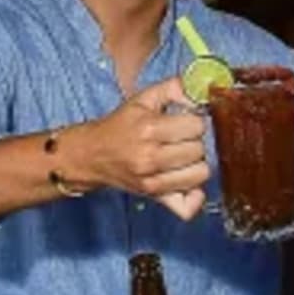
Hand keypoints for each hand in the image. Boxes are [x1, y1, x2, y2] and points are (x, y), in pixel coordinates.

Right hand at [70, 78, 209, 220]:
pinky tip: (188, 182)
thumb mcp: (144, 99)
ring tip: (184, 157)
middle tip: (183, 139)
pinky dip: (194, 197)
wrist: (92, 154)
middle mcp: (150, 156)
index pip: (196, 125)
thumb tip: (201, 90)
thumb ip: (174, 87)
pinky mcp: (153, 197)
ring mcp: (152, 181)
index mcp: (149, 128)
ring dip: (197, 164)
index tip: (187, 122)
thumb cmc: (121, 125)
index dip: (196, 121)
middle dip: (196, 142)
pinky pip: (187, 207)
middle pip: (199, 150)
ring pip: (200, 175)